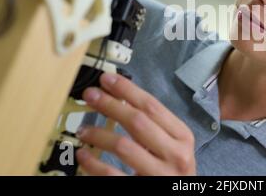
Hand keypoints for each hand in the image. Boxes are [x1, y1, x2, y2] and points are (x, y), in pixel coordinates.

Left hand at [75, 73, 195, 175]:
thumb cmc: (173, 169)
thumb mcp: (172, 144)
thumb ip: (154, 125)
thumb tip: (121, 98)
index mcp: (182, 136)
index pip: (152, 106)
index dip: (127, 90)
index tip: (107, 80)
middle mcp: (175, 154)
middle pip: (137, 122)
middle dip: (110, 104)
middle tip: (90, 95)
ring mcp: (160, 174)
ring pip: (123, 146)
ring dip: (98, 134)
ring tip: (83, 129)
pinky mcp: (143, 189)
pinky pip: (113, 175)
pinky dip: (94, 163)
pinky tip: (84, 155)